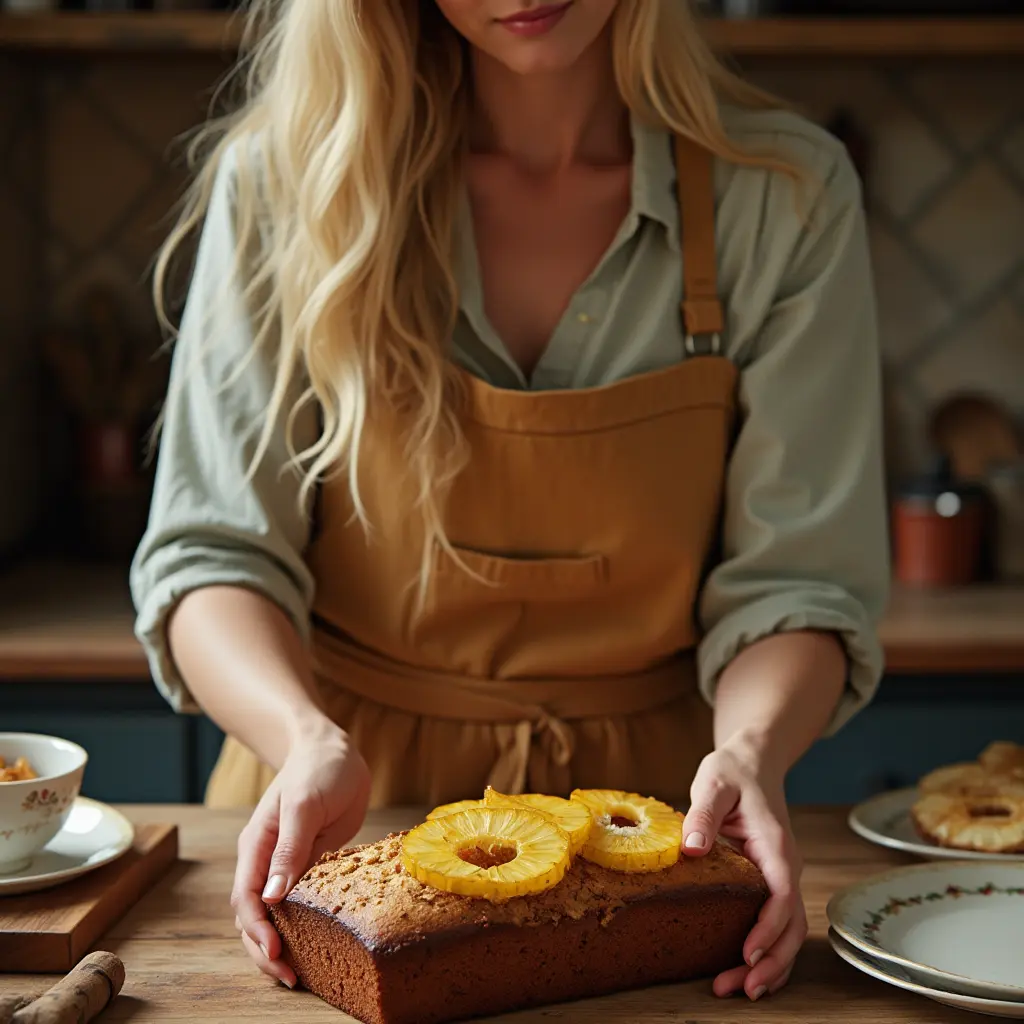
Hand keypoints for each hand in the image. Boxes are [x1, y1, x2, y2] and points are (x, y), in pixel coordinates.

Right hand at [230, 723, 371, 987]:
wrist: (332, 748)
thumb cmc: (317, 768)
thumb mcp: (305, 804)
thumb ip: (290, 848)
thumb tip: (273, 896)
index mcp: (258, 845)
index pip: (247, 897)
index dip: (258, 928)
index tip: (276, 950)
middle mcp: (266, 860)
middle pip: (253, 915)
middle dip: (264, 948)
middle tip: (289, 977)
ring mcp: (286, 865)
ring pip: (272, 915)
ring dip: (279, 944)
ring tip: (297, 974)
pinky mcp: (307, 865)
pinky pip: (298, 903)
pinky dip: (300, 927)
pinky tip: (315, 945)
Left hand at [681, 737, 805, 1001]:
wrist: (753, 762)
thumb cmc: (734, 772)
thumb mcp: (713, 784)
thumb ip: (703, 814)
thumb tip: (692, 849)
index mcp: (775, 845)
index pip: (781, 895)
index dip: (767, 928)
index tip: (747, 953)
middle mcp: (785, 866)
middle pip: (791, 925)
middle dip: (770, 961)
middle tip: (741, 988)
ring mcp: (781, 877)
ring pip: (787, 931)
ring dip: (770, 964)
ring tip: (739, 989)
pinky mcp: (770, 882)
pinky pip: (776, 923)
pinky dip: (766, 950)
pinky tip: (746, 969)